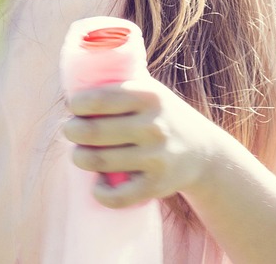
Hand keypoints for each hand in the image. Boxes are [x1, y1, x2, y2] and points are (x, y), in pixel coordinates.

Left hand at [62, 78, 230, 207]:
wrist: (204, 152)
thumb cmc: (164, 116)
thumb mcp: (151, 91)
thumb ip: (121, 83)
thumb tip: (75, 79)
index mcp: (150, 96)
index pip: (99, 99)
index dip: (77, 105)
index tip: (73, 108)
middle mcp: (153, 126)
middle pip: (92, 131)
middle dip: (72, 131)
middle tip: (71, 131)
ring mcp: (155, 158)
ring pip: (99, 162)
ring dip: (80, 158)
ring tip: (79, 154)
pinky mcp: (156, 186)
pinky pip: (117, 196)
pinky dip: (99, 193)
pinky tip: (97, 184)